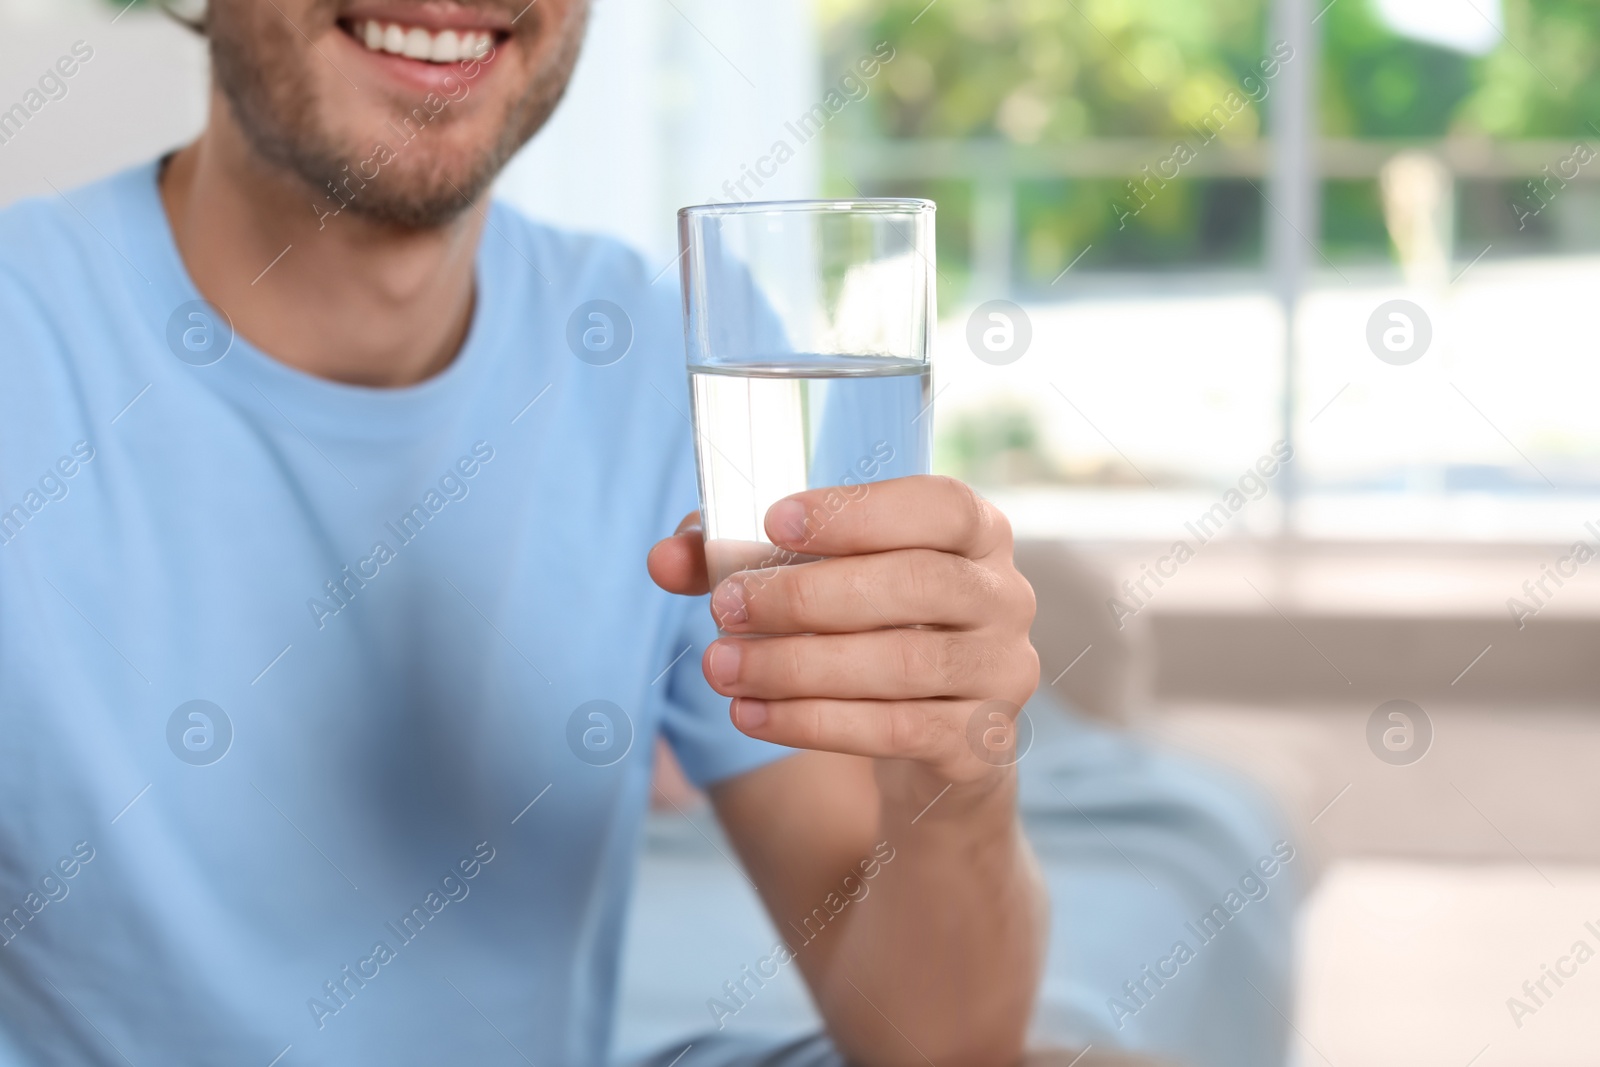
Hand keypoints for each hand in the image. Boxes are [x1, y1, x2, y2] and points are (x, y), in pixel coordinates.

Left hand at [647, 475, 1039, 808]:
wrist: (934, 740)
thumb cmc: (869, 630)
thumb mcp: (815, 583)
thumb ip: (742, 559)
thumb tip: (664, 557)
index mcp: (977, 532)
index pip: (939, 505)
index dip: (859, 511)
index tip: (772, 519)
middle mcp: (1005, 596)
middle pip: (914, 585)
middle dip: (807, 596)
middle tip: (726, 607)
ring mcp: (1003, 671)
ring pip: (900, 664)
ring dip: (796, 666)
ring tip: (721, 668)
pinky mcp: (982, 741)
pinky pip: (895, 730)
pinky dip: (812, 722)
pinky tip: (751, 715)